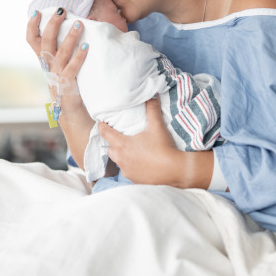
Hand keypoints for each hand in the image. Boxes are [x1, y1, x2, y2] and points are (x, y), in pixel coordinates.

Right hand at [26, 8, 87, 102]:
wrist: (68, 106)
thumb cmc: (65, 78)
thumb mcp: (57, 62)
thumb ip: (59, 46)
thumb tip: (72, 23)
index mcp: (43, 57)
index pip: (31, 39)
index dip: (31, 26)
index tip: (36, 12)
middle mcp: (48, 64)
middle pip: (46, 41)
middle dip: (53, 23)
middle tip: (62, 10)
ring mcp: (57, 73)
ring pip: (61, 51)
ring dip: (70, 36)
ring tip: (79, 23)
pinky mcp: (67, 82)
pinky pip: (73, 67)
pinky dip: (79, 56)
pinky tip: (86, 45)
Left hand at [99, 98, 213, 188]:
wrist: (174, 170)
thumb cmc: (163, 147)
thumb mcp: (157, 126)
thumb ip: (152, 109)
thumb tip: (152, 94)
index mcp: (123, 144)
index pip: (105, 133)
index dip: (102, 126)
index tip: (102, 122)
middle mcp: (121, 159)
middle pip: (110, 149)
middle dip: (113, 143)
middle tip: (120, 136)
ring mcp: (127, 171)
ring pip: (119, 161)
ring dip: (122, 156)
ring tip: (131, 150)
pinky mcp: (134, 180)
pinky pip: (128, 171)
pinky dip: (131, 166)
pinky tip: (141, 163)